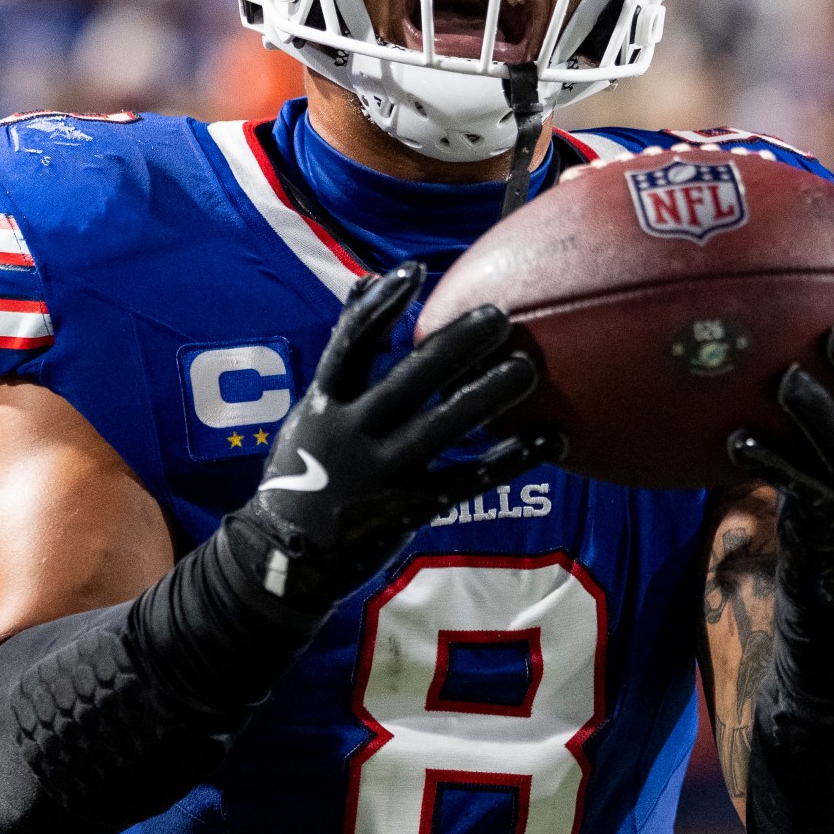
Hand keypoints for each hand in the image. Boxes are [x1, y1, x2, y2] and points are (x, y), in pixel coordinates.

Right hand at [226, 262, 556, 613]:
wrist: (282, 562)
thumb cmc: (302, 472)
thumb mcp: (311, 410)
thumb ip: (345, 352)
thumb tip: (367, 280)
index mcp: (324, 403)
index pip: (351, 342)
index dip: (382, 305)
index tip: (416, 271)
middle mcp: (351, 433)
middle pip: (410, 378)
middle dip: (456, 344)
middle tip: (500, 316)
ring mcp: (380, 474)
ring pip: (442, 427)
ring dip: (488, 396)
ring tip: (527, 369)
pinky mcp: (408, 510)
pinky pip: (468, 481)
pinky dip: (511, 459)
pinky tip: (550, 441)